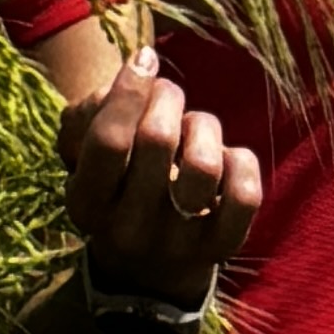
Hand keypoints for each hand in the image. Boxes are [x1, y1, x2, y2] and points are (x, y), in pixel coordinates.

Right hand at [61, 45, 266, 310]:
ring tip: (194, 128)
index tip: (144, 59)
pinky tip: (224, 158)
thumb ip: (95, 113)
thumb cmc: (118, 191)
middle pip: (156, 140)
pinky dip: (240, 160)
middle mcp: (130, 229)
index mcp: (88, 204)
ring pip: (204, 165)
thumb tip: (138, 69)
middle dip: (167, 97)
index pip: (107, 141)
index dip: (129, 89)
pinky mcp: (223, 246)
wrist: (147, 274)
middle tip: (167, 93)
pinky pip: (245, 190)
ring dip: (202, 127)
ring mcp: (179, 243)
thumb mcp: (88, 161)